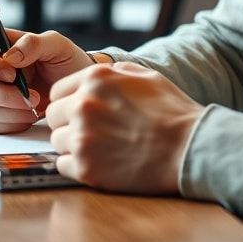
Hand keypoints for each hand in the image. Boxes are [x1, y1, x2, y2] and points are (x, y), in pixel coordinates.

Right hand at [0, 28, 93, 132]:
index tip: (13, 74)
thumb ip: (33, 43)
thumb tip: (9, 57)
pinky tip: (26, 116)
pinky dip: (11, 124)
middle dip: (5, 95)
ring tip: (33, 106)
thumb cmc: (62, 62)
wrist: (69, 90)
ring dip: (11, 111)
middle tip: (32, 96)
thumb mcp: (56, 45)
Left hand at [46, 61, 203, 193]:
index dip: (68, 103)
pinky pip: (62, 166)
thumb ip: (114, 72)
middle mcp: (83, 106)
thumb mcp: (146, 75)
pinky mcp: (86, 168)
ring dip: (73, 146)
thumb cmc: (172, 112)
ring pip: (57, 142)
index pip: (57, 92)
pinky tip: (99, 163)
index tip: (81, 113)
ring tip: (100, 148)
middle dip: (67, 123)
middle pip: (53, 117)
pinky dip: (77, 166)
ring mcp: (82, 138)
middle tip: (91, 132)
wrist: (189, 148)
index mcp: (95, 80)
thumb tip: (98, 75)